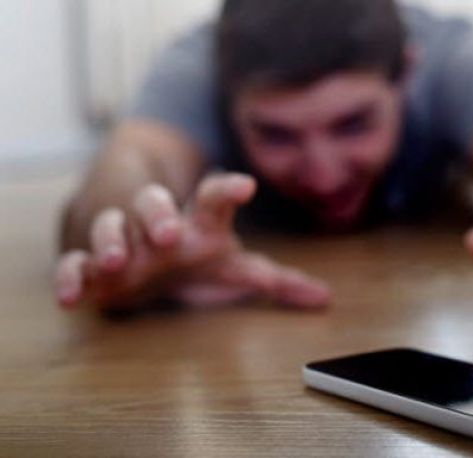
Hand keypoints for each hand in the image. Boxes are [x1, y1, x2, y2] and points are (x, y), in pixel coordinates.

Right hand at [55, 173, 330, 309]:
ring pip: (112, 227)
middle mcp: (158, 224)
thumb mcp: (233, 266)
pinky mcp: (91, 263)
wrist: (139, 250)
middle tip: (171, 233)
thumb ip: (276, 280)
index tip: (246, 187)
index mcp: (198, 223)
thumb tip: (327, 299)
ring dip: (114, 240)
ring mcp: (122, 240)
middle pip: (155, 205)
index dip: (228, 191)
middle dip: (159, 214)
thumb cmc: (193, 257)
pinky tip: (71, 296)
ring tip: (119, 260)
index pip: (214, 199)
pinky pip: (75, 263)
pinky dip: (71, 276)